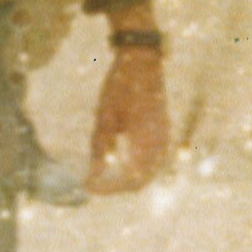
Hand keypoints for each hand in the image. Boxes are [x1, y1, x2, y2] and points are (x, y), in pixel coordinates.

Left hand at [86, 48, 169, 192]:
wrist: (142, 62)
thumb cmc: (121, 88)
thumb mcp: (104, 118)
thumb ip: (99, 149)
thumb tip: (92, 176)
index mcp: (148, 144)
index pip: (131, 182)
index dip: (109, 188)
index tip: (88, 185)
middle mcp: (161, 145)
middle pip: (140, 180)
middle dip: (116, 185)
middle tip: (93, 183)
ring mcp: (164, 138)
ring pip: (147, 171)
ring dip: (125, 177)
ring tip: (102, 174)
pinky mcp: (162, 131)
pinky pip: (151, 159)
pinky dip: (133, 165)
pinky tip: (116, 160)